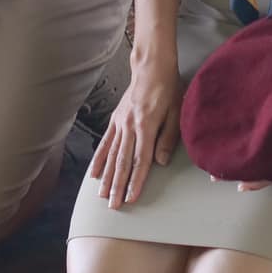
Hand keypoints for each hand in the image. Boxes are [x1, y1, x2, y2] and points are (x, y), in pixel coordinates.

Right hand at [88, 51, 182, 206]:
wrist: (151, 67)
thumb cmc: (167, 89)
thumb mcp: (176, 112)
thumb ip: (168, 138)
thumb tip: (160, 162)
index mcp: (146, 126)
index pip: (141, 160)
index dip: (136, 181)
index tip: (131, 197)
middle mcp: (129, 126)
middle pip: (123, 162)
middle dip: (117, 186)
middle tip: (114, 205)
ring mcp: (120, 123)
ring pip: (112, 155)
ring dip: (106, 177)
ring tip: (102, 195)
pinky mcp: (115, 119)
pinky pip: (105, 142)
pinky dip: (99, 159)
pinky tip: (94, 173)